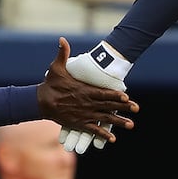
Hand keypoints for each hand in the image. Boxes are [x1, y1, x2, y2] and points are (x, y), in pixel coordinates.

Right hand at [38, 38, 136, 152]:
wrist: (41, 102)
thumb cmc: (50, 84)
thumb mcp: (56, 68)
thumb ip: (62, 54)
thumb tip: (62, 39)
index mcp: (83, 91)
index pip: (102, 93)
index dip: (115, 95)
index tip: (126, 96)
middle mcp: (86, 104)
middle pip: (108, 106)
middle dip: (124, 107)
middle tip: (137, 108)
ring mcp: (84, 115)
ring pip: (104, 119)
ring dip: (118, 122)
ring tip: (131, 125)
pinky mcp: (79, 124)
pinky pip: (93, 130)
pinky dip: (102, 134)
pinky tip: (113, 139)